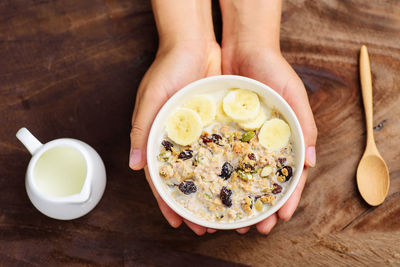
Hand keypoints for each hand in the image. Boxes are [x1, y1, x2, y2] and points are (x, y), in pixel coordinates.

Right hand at [129, 41, 220, 234]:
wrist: (193, 44)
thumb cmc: (166, 70)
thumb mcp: (150, 99)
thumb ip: (142, 130)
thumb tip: (134, 164)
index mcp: (161, 140)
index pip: (163, 179)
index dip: (169, 203)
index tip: (179, 223)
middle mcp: (183, 142)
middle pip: (190, 180)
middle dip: (197, 204)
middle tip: (209, 227)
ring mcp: (202, 135)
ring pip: (211, 169)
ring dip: (218, 190)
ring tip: (229, 211)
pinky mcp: (220, 124)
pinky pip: (227, 150)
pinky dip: (233, 167)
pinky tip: (242, 181)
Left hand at [222, 44, 317, 233]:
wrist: (243, 48)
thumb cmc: (274, 70)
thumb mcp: (294, 94)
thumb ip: (304, 125)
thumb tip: (311, 162)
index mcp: (283, 140)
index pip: (287, 177)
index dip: (285, 198)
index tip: (279, 218)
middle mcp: (260, 144)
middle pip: (260, 182)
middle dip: (259, 206)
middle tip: (252, 228)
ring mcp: (240, 139)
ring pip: (238, 175)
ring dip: (236, 197)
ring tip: (230, 219)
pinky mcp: (221, 131)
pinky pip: (217, 155)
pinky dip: (216, 174)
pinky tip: (210, 189)